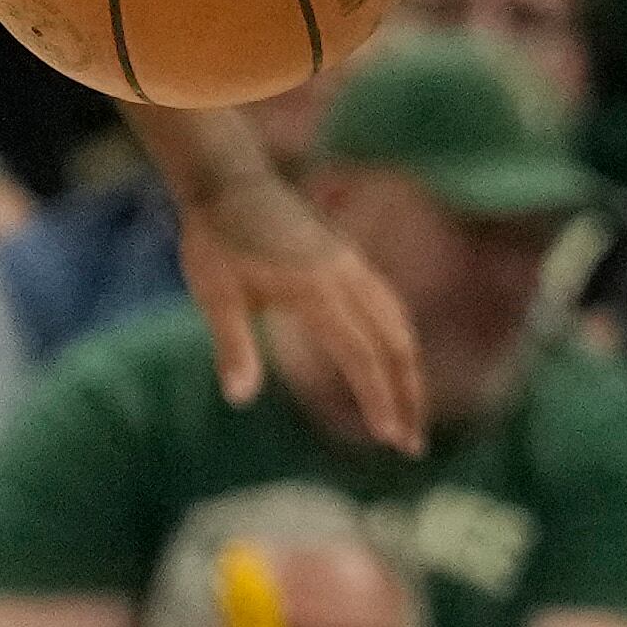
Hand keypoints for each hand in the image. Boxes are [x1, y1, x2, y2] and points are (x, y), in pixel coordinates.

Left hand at [164, 140, 425, 452]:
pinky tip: (392, 363)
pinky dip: (398, 343)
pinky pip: (388, 307)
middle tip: (411, 445)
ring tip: (409, 413)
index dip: (379, 397)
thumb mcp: (214, 293)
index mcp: (316, 289)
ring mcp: (352, 267)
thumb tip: (240, 398)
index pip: (361, 353)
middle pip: (395, 343)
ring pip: (398, 325)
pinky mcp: (348, 262)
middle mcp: (346, 277)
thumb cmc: (215, 238)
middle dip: (408, 395)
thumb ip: (232, 345)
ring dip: (409, 371)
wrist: (229, 180)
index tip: (390, 436)